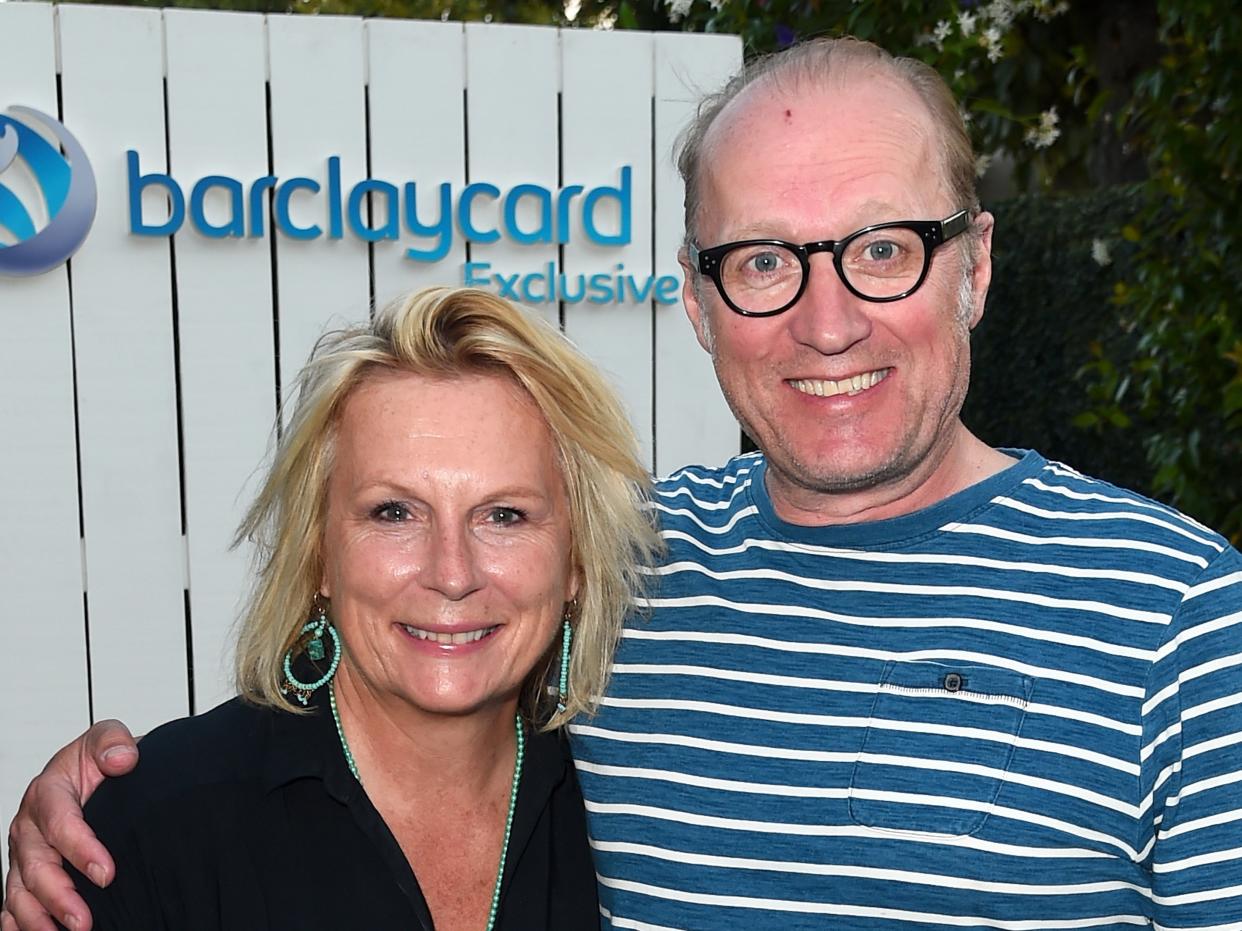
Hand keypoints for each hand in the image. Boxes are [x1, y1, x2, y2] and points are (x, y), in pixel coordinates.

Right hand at [2, 721, 138, 930]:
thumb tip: (121, 758)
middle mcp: (28, 825)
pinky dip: (19, 924)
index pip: (60, 823)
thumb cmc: (98, 759)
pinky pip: (12, 903)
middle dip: (58, 896)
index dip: (81, 849)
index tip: (107, 873)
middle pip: (35, 865)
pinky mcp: (23, 872)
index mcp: (47, 791)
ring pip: (19, 890)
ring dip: (38, 918)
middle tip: (85, 920)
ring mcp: (23, 852)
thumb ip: (112, 742)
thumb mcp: (106, 739)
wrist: (94, 772)